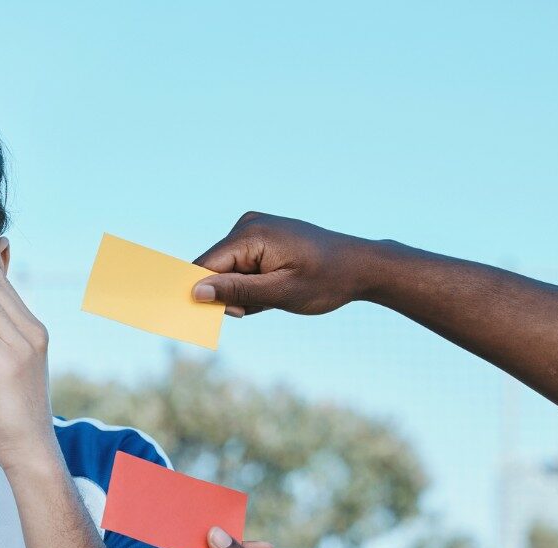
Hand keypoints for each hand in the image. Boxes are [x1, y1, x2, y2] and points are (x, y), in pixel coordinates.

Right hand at [192, 212, 377, 317]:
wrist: (361, 266)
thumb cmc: (326, 280)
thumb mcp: (280, 293)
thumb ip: (236, 292)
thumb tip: (196, 292)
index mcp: (251, 235)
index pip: (205, 266)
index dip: (205, 293)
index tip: (227, 312)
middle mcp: (248, 225)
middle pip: (214, 269)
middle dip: (230, 294)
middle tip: (262, 305)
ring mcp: (254, 228)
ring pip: (227, 270)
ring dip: (243, 291)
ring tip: (274, 295)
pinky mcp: (260, 237)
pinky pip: (240, 265)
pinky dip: (252, 283)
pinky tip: (275, 286)